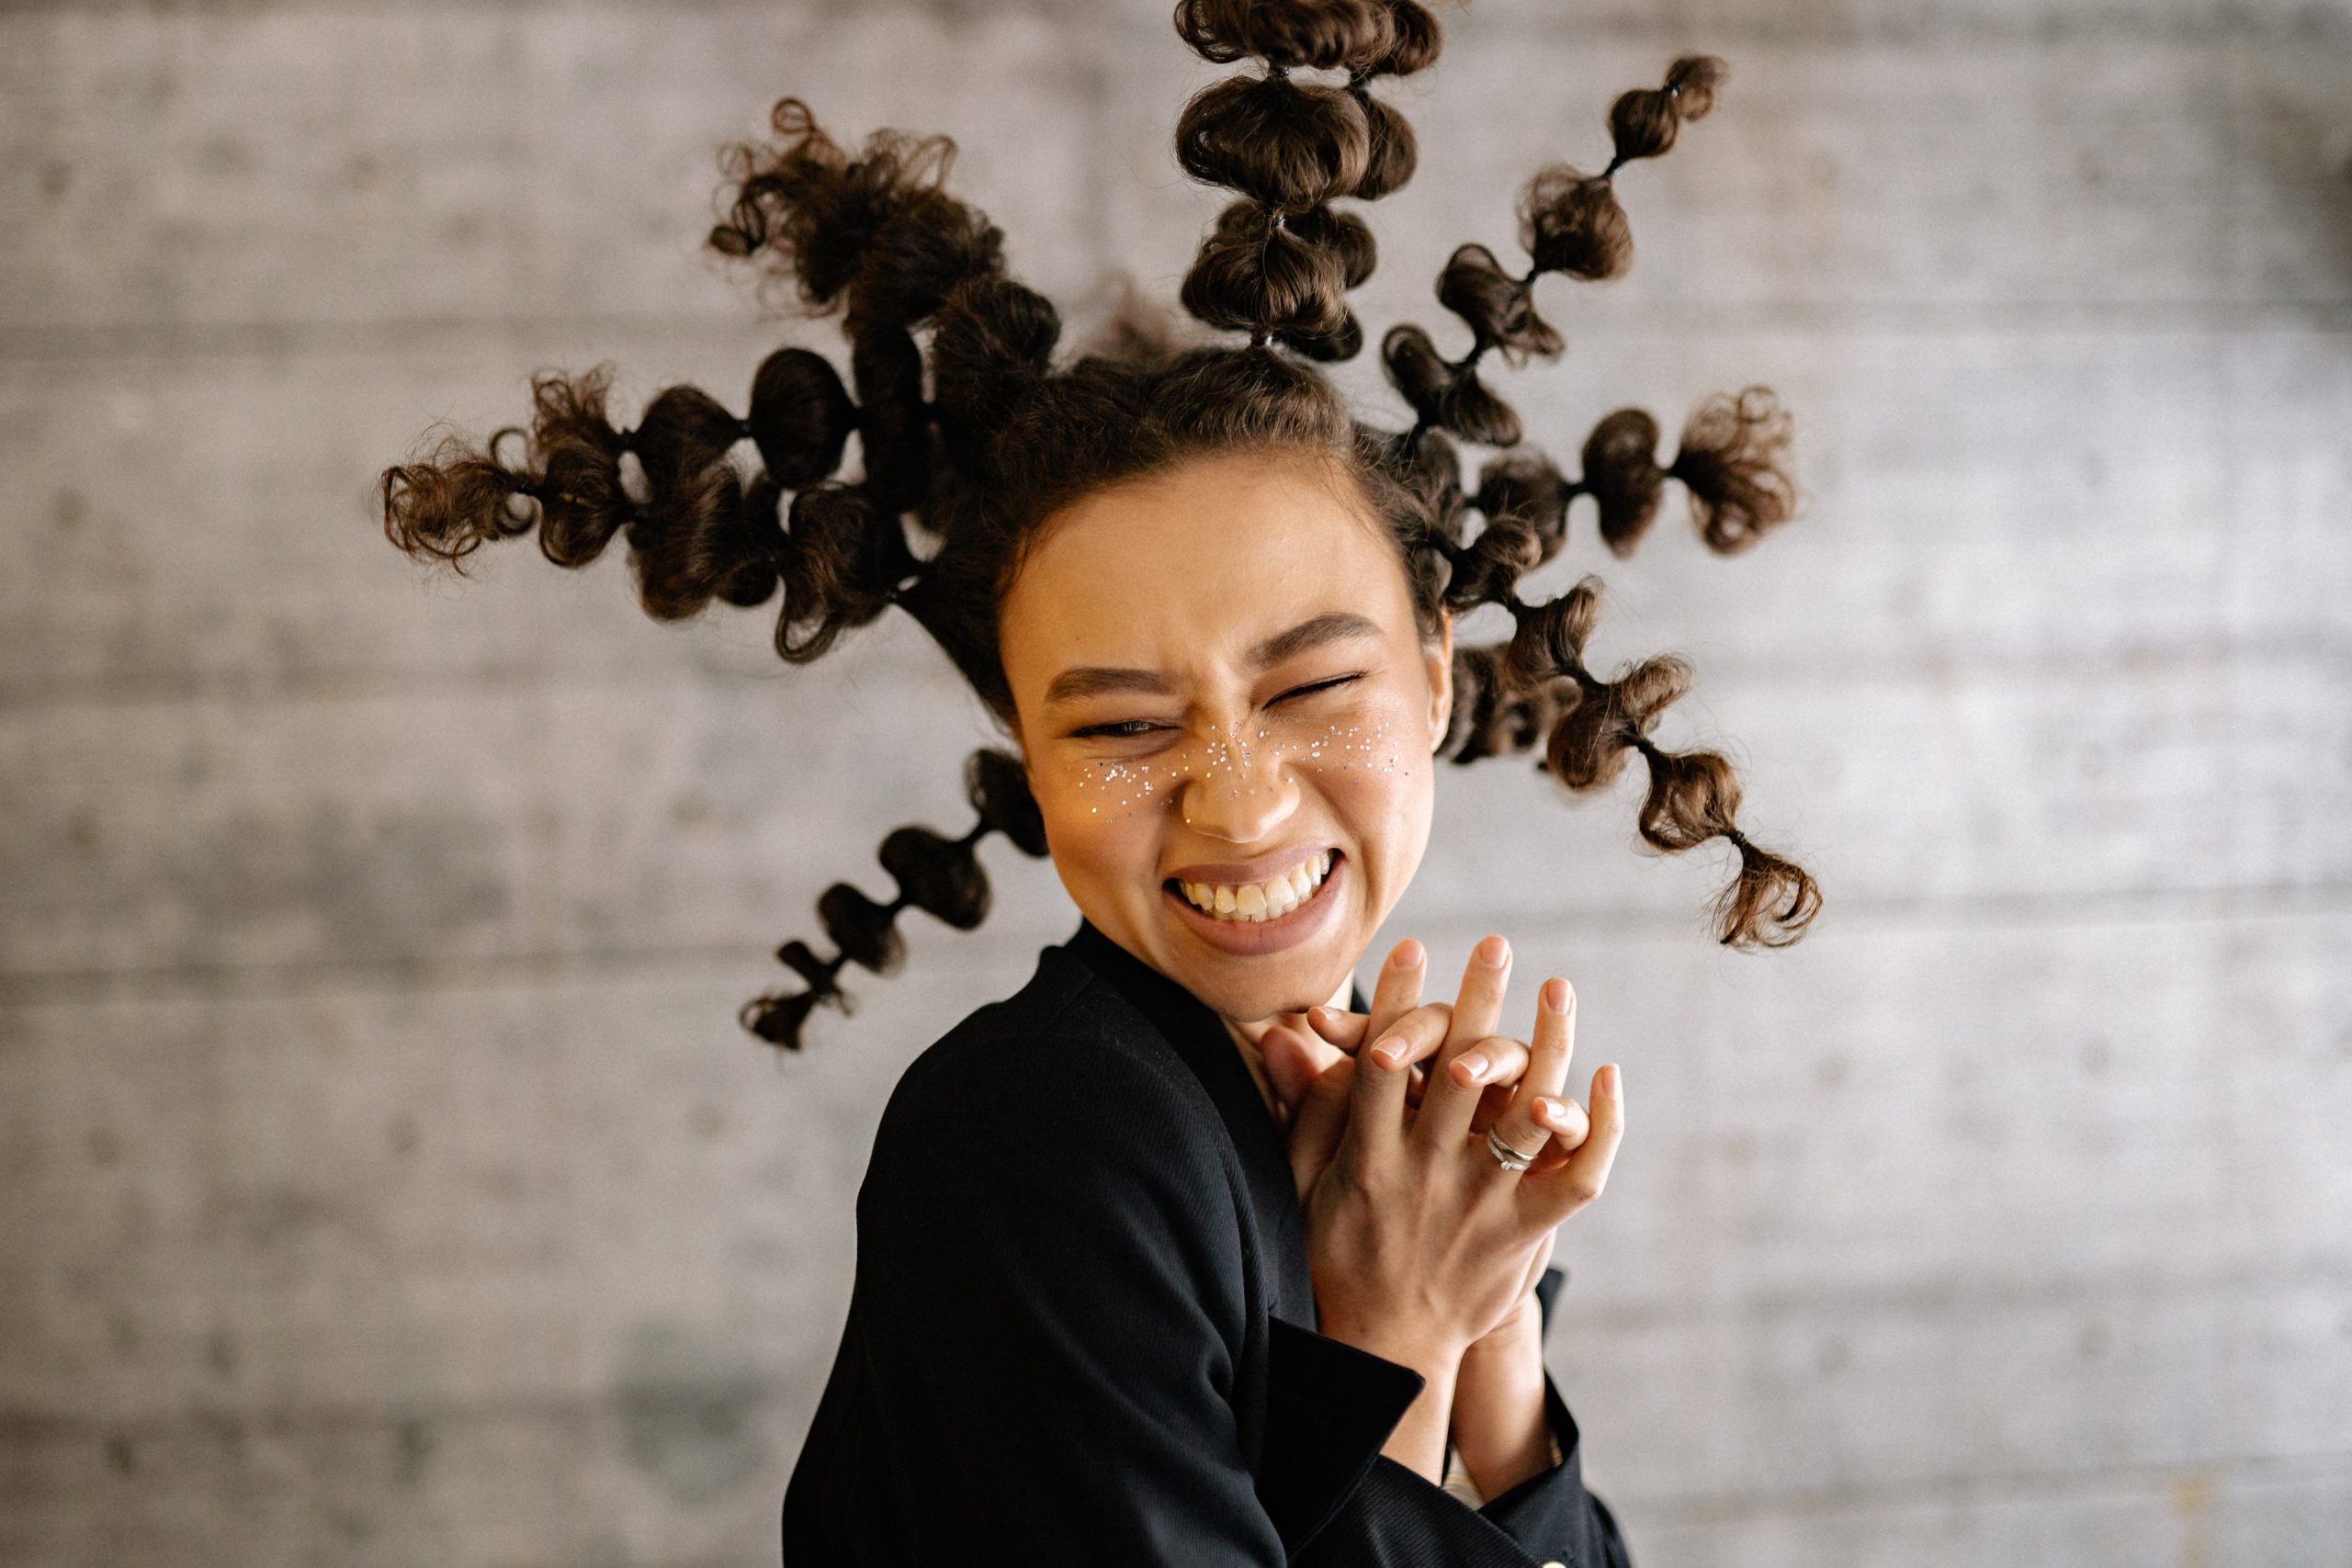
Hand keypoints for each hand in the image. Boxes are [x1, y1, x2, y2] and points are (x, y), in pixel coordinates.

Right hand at [1300, 933, 1623, 1367]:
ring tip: (1557, 989)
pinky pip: (1577, 1175)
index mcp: (1370, 1156)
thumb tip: (1282, 1034)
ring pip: (1525, 1112)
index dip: (1395, 1001)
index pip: (1383, 1063)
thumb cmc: (1338, 1250)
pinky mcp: (1525, 1230)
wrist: (1388, 1347)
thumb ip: (1306, 1105)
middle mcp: (1427, 1172)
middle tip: (1495, 945)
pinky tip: (1605, 1075)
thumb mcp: (1304, 1181)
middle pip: (1460, 1071)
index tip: (1411, 946)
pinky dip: (1598, 1126)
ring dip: (1547, 1046)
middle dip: (1476, 1002)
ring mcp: (1481, 1201)